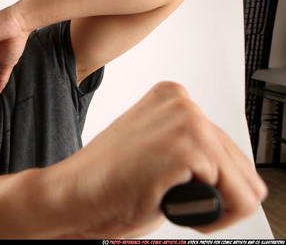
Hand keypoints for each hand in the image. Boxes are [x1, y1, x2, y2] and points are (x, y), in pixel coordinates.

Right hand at [49, 81, 266, 237]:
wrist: (70, 195)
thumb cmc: (106, 183)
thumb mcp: (158, 155)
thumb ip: (191, 151)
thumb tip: (231, 174)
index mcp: (173, 98)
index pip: (227, 152)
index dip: (207, 184)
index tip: (172, 186)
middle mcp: (183, 102)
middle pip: (242, 169)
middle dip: (215, 196)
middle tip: (169, 197)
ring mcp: (187, 120)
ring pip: (245, 186)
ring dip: (212, 207)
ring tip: (168, 200)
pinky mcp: (188, 146)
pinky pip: (237, 199)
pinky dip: (207, 215)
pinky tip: (166, 202)